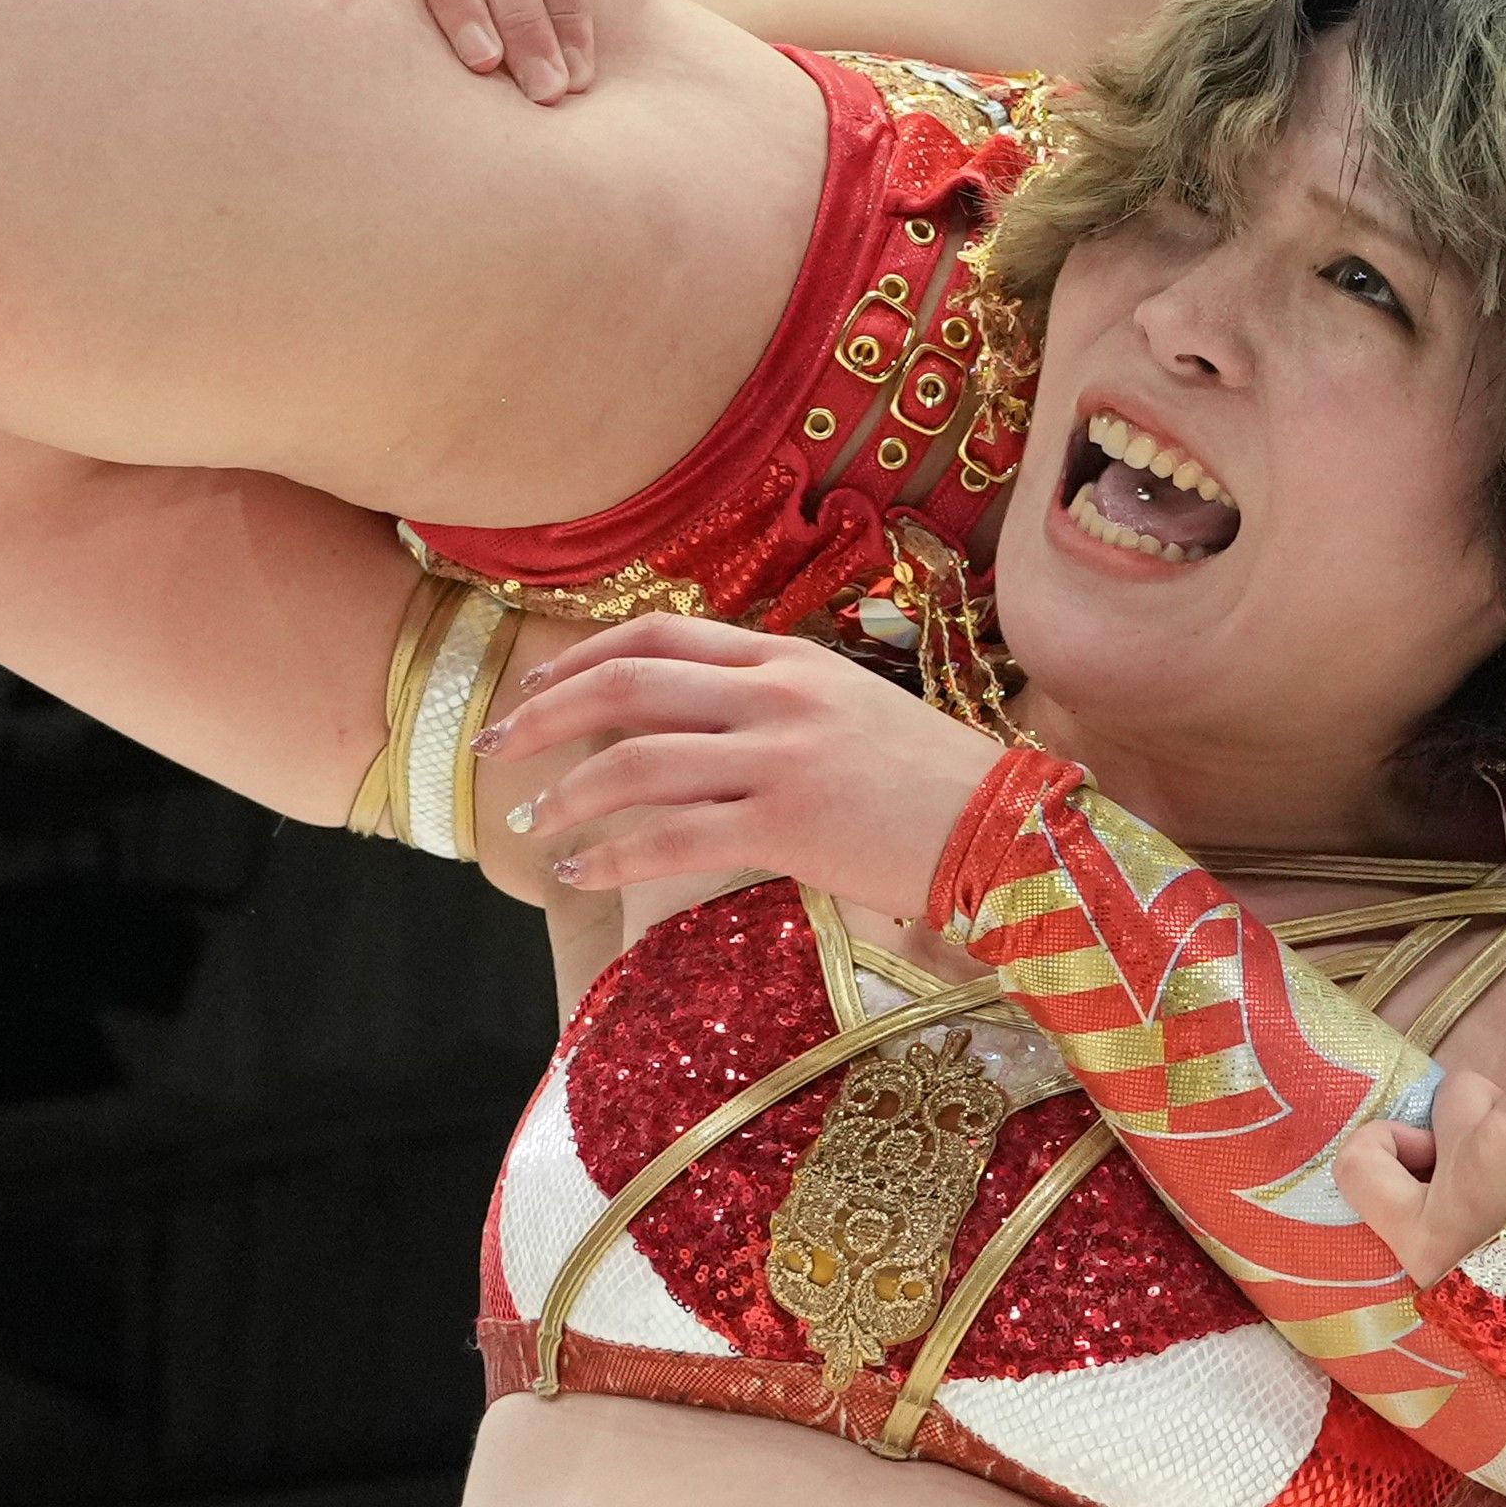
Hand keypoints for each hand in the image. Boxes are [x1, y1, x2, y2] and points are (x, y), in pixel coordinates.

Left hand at [476, 615, 997, 911]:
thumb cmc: (933, 784)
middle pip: (625, 686)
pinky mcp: (784, 825)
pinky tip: (579, 872)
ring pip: (633, 763)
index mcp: (788, 659)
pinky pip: (669, 839)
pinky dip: (610, 856)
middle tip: (498, 746)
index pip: (660, 633)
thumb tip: (696, 725)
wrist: (1007, 833)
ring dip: (566, 796)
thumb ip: (775, 704)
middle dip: (544, 716)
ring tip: (532, 825)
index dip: (582, 658)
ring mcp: (777, 758)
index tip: (538, 687)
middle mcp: (774, 696)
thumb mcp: (852, 711)